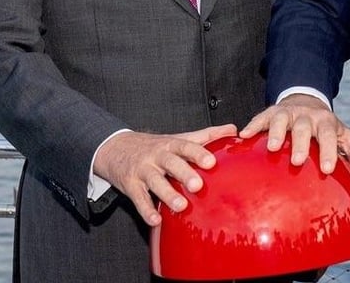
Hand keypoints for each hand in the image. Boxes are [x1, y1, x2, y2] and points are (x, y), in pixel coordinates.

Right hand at [93, 124, 236, 225]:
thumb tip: (233, 129)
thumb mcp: (178, 138)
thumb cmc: (155, 147)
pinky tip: (156, 220)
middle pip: (170, 163)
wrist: (116, 148)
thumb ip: (206, 136)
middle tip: (197, 185)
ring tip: (181, 205)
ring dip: (167, 194)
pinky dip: (146, 210)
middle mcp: (156, 156)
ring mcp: (142, 171)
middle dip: (183, 173)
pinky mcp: (130, 186)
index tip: (211, 162)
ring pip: (155, 182)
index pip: (185, 146)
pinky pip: (138, 199)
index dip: (198, 153)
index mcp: (170, 145)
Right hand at [239, 94, 349, 177]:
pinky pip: (260, 117)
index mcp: (325, 122)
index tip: (327, 169)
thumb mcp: (343, 136)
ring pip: (280, 119)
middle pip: (303, 127)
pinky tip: (243, 135)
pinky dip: (253, 125)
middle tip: (298, 161)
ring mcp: (287, 113)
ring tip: (271, 147)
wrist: (306, 99)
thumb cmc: (325, 127)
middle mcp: (305, 115)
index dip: (329, 151)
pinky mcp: (270, 112)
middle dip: (300, 143)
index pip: (327, 135)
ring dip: (276, 132)